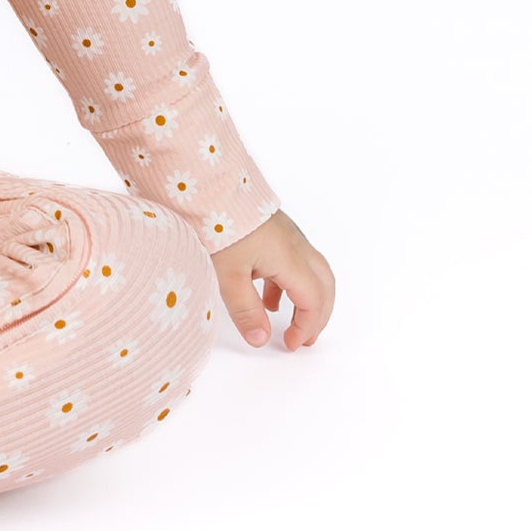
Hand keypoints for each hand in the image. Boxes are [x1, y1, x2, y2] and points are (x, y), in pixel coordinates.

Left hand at [211, 209, 334, 351]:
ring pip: (310, 272)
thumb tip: (261, 340)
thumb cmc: (218, 225)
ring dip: (305, 298)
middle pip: (323, 285)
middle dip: (318, 315)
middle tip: (304, 339)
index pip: (314, 300)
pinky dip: (287, 283)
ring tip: (287, 321)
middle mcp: (295, 245)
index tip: (290, 345)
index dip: (307, 326)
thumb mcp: (227, 274)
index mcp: (290, 258)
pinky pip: (292, 261)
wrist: (208, 185)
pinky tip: (266, 295)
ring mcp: (285, 235)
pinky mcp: (272, 230)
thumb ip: (246, 309)